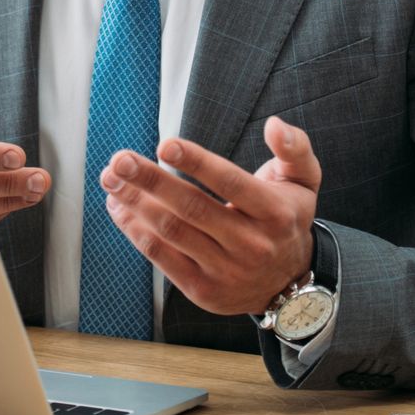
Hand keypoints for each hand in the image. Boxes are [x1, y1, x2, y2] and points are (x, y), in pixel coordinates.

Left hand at [99, 116, 321, 316]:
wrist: (289, 285)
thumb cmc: (286, 220)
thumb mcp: (303, 181)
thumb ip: (294, 148)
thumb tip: (274, 124)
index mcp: (273, 212)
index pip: (230, 183)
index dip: (196, 163)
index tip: (165, 145)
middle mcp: (250, 243)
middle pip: (191, 207)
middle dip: (149, 181)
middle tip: (119, 160)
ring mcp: (225, 270)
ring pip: (171, 232)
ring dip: (135, 204)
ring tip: (111, 179)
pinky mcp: (203, 289)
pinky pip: (162, 258)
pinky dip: (135, 232)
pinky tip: (119, 209)